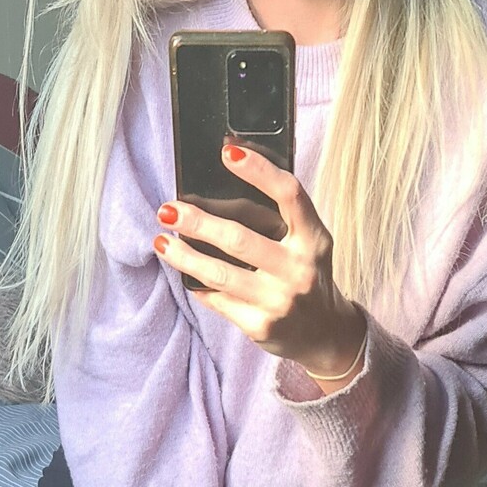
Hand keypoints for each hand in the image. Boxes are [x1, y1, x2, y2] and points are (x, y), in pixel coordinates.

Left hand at [154, 145, 367, 387]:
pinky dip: (198, 285)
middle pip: (240, 238)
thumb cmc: (307, 276)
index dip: (260, 170)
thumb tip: (220, 189)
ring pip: (220, 274)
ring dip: (184, 256)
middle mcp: (300, 269)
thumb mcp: (308, 243)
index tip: (228, 152)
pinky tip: (185, 275)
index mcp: (313, 239)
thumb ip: (280, 220)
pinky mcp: (261, 326)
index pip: (289, 195)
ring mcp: (280, 300)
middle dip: (198, 222)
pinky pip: (219, 301)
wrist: (325, 334)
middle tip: (168, 210)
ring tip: (161, 241)